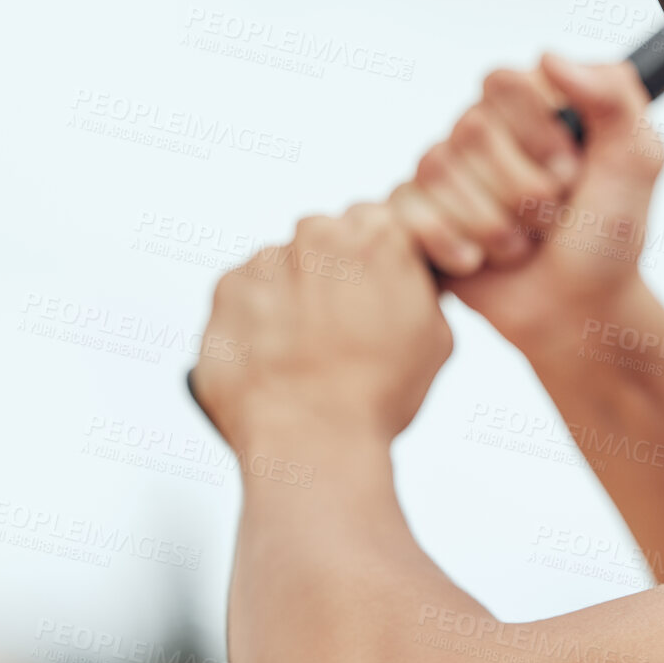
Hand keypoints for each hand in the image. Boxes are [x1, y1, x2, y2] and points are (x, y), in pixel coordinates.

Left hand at [191, 202, 452, 453]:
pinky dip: (257, 316)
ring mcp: (268, 259)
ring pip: (284, 264)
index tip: (373, 288)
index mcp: (379, 237)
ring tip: (304, 349)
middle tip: (341, 326)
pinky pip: (246, 290)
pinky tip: (276, 354)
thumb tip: (407, 277)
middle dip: (332, 272)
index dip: (376, 258)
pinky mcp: (227, 288)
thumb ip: (419, 286)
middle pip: (327, 238)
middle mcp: (319, 235)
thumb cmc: (376, 396)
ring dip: (293, 294)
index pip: (377, 221)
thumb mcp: (436, 336)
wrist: (311, 441)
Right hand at [388, 52, 663, 352]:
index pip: (503, 82)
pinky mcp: (416, 215)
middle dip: (523, 190)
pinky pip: (408, 211)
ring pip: (440, 172)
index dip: (537, 133)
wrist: (579, 310)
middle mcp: (481, 131)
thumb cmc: (608, 237)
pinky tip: (479, 261)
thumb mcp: (637, 160)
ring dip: (494, 225)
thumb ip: (613, 95)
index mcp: (530, 105)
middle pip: (471, 130)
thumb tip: (548, 56)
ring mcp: (444, 173)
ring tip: (523, 244)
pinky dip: (452, 244)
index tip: (572, 172)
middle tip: (551, 217)